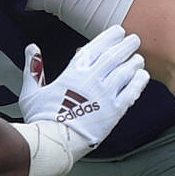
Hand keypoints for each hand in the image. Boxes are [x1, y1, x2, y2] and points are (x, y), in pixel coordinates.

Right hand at [18, 25, 148, 157]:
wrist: (54, 144)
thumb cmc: (41, 119)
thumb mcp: (31, 91)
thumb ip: (34, 68)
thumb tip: (32, 48)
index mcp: (73, 73)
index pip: (96, 47)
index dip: (109, 37)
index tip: (118, 31)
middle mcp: (92, 80)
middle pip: (115, 56)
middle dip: (126, 45)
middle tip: (134, 40)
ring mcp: (105, 95)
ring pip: (127, 71)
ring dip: (135, 62)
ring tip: (138, 58)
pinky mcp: (115, 111)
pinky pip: (133, 91)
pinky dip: (139, 81)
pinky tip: (142, 76)